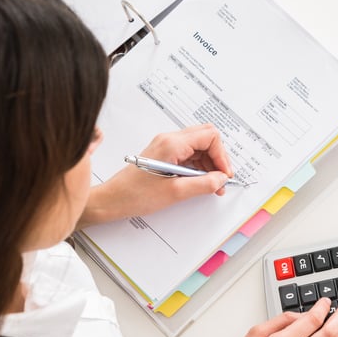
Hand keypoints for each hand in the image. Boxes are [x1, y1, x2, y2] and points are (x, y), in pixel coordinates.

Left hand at [78, 124, 233, 227]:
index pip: (209, 137)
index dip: (222, 156)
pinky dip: (198, 167)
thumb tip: (221, 179)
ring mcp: (166, 146)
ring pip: (198, 147)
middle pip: (206, 138)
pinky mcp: (163, 155)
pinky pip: (188, 154)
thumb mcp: (175, 192)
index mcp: (172, 144)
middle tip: (221, 179)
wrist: (113, 199)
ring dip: (209, 164)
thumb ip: (203, 184)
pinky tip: (200, 182)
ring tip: (212, 185)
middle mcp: (169, 140)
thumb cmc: (135, 194)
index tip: (224, 174)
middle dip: (218, 158)